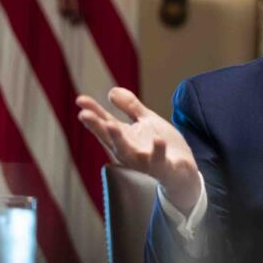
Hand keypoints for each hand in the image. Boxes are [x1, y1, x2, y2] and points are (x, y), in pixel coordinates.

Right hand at [75, 87, 201, 213]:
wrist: (183, 170)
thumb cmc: (161, 145)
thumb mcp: (146, 121)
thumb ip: (130, 107)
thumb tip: (111, 91)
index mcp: (125, 139)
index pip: (105, 124)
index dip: (93, 113)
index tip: (80, 99)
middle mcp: (130, 152)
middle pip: (110, 139)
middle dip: (97, 127)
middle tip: (84, 114)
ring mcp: (145, 161)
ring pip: (129, 153)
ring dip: (119, 140)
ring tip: (111, 125)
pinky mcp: (163, 168)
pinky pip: (159, 161)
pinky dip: (158, 151)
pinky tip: (157, 139)